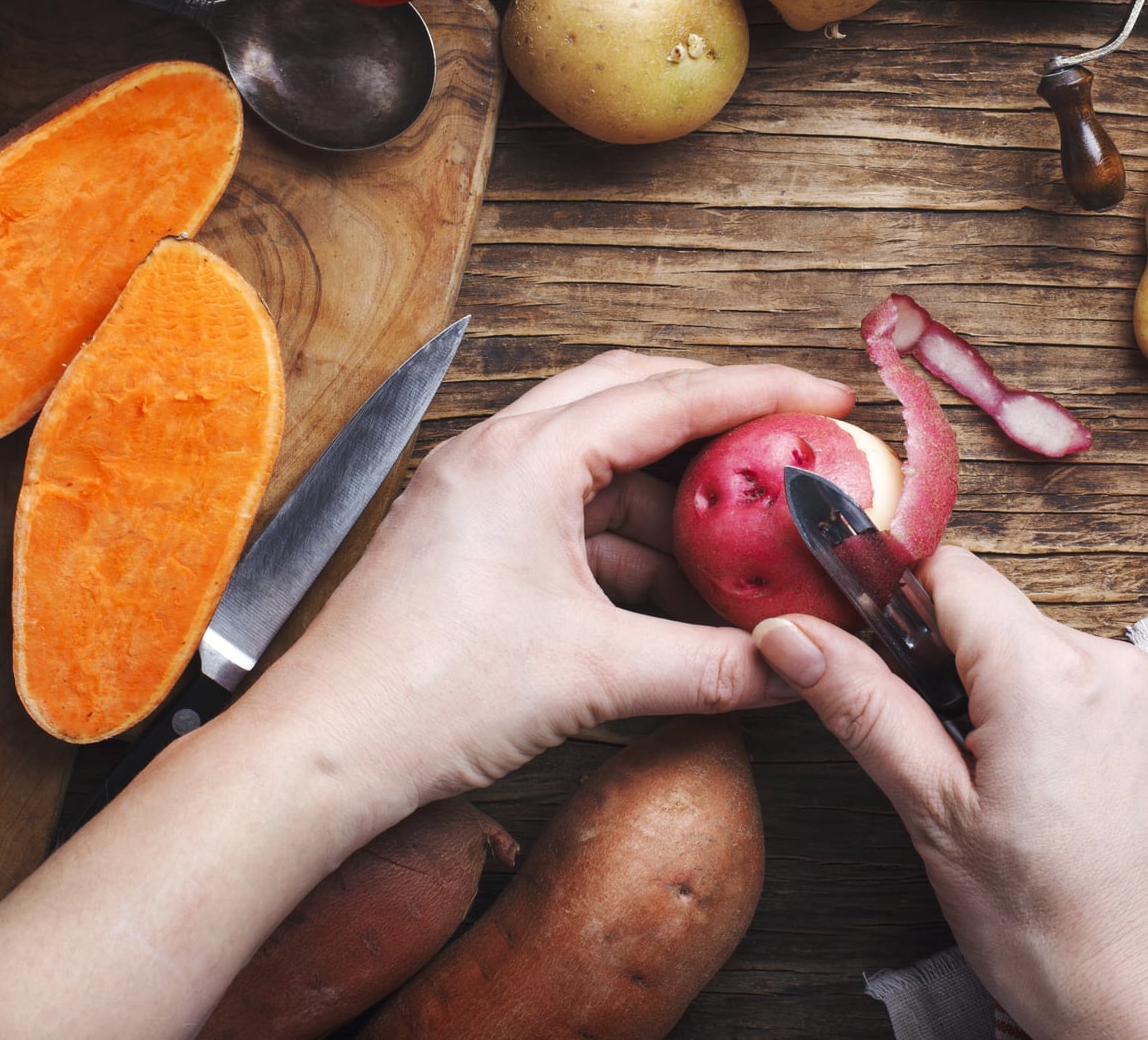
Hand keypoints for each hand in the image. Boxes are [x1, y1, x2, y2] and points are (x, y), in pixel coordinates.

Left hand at [250, 350, 855, 824]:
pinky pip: (566, 513)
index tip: (824, 399)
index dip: (760, 393)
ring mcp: (475, 494)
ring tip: (736, 544)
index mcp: (527, 456)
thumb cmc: (428, 695)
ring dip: (668, 498)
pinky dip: (625, 543)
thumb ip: (711, 666)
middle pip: (630, 397)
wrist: (322, 753)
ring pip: (597, 462)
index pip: (669, 396)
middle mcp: (496, 454)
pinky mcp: (466, 540)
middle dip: (715, 419)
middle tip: (785, 441)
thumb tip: (792, 669)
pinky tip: (671, 594)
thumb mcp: (597, 674)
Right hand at [752, 547, 1147, 1039]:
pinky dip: (1036, 719)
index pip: (946, 570)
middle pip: (988, 613)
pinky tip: (1026, 797)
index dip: (883, 595)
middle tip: (911, 747)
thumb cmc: (1058, 934)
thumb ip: (864, 707)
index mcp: (1047, 671)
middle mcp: (1109, 662)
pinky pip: (1076, 687)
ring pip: (1030, 651)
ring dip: (986, 695)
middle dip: (934, 662)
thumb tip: (792, 636)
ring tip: (975, 789)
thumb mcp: (935, 816)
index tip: (844, 636)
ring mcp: (1145, 695)